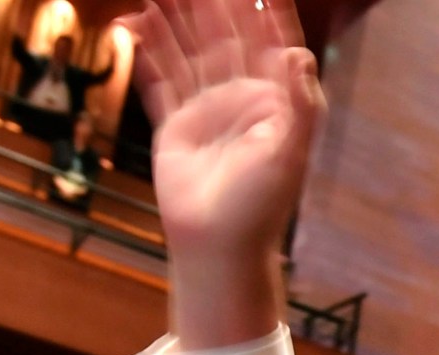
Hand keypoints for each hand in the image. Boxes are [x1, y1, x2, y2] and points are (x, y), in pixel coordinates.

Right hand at [132, 0, 324, 347]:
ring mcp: (207, 110)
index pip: (269, 43)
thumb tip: (299, 53)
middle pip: (222, 38)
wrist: (218, 245)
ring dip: (175, 20)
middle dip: (209, 4)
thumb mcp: (290, 153)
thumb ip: (301, 104)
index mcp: (274, 102)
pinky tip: (137, 24)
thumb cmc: (261, 206)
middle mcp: (240, 99)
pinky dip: (148, 53)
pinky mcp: (175, 126)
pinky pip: (159, 81)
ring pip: (188, 52)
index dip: (262, 11)